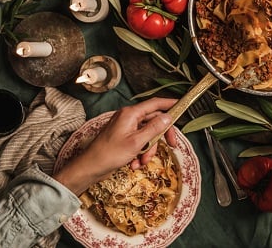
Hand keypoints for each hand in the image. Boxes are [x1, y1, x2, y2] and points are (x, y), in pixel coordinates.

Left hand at [53, 97, 177, 194]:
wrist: (90, 168)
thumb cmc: (109, 154)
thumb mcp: (137, 142)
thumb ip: (154, 128)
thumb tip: (168, 116)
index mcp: (131, 114)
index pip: (155, 104)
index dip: (170, 104)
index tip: (182, 105)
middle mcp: (129, 118)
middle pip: (154, 122)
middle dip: (160, 137)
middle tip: (172, 146)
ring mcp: (126, 128)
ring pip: (148, 135)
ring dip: (149, 150)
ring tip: (141, 161)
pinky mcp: (124, 138)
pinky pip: (139, 143)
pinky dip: (140, 153)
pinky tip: (134, 163)